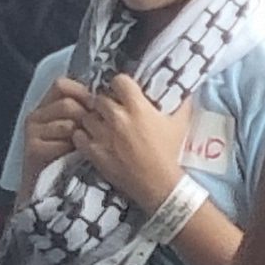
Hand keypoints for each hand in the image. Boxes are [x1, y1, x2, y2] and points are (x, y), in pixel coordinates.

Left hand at [61, 74, 189, 207]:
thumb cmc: (170, 152)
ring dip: (93, 120)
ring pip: (87, 116)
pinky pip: (78, 135)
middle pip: (100, 98)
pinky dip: (83, 137)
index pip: (118, 80)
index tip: (123, 94)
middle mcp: (117, 117)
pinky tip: (92, 140)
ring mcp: (102, 135)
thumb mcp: (180, 124)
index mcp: (137, 107)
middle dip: (105, 104)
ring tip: (101, 128)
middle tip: (111, 113)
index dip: (120, 86)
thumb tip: (186, 90)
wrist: (158, 184)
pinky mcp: (93, 151)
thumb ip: (182, 103)